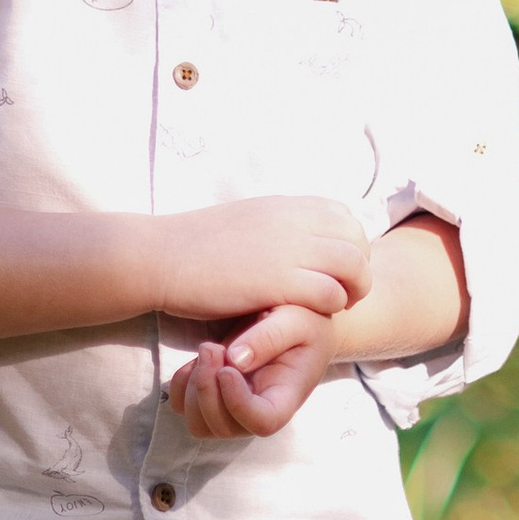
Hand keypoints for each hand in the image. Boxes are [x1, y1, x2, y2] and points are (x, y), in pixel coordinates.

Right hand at [146, 198, 371, 326]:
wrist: (160, 256)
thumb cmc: (196, 245)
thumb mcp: (247, 220)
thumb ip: (278, 225)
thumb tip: (301, 237)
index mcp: (287, 204)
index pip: (345, 216)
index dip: (350, 244)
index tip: (336, 268)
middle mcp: (294, 220)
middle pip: (357, 239)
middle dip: (358, 269)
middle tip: (344, 292)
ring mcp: (289, 248)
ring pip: (353, 266)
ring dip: (352, 289)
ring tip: (334, 306)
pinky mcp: (279, 281)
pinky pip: (330, 293)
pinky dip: (330, 307)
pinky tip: (310, 315)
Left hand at [171, 302, 337, 439]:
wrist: (294, 320)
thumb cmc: (303, 320)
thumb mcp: (296, 319)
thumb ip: (271, 336)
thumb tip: (235, 360)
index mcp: (285, 397)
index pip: (262, 423)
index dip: (239, 404)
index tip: (227, 369)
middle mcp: (258, 410)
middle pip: (223, 428)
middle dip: (208, 390)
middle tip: (211, 347)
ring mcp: (233, 409)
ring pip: (199, 424)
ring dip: (194, 389)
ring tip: (208, 350)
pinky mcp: (213, 398)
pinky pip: (183, 408)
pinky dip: (181, 386)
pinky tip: (197, 360)